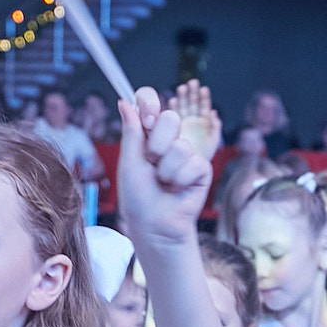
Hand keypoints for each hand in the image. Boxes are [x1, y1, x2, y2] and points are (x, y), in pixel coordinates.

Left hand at [116, 87, 212, 250]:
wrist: (153, 225)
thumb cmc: (138, 197)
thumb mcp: (129, 161)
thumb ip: (131, 132)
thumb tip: (124, 101)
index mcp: (148, 134)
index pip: (151, 101)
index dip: (150, 103)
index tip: (146, 120)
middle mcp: (169, 140)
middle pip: (170, 118)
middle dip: (157, 143)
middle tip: (152, 161)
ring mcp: (187, 153)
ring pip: (181, 146)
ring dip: (166, 170)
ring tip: (164, 182)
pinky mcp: (202, 168)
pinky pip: (194, 163)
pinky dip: (180, 179)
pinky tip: (178, 188)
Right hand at [166, 80, 221, 162]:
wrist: (188, 170)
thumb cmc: (201, 156)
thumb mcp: (212, 142)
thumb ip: (215, 127)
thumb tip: (214, 113)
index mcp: (203, 122)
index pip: (203, 106)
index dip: (204, 97)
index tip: (203, 89)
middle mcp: (192, 120)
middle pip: (192, 103)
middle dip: (192, 93)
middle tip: (192, 83)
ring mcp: (182, 122)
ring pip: (182, 106)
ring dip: (183, 97)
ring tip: (182, 88)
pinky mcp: (172, 126)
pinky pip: (173, 115)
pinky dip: (173, 107)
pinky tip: (173, 101)